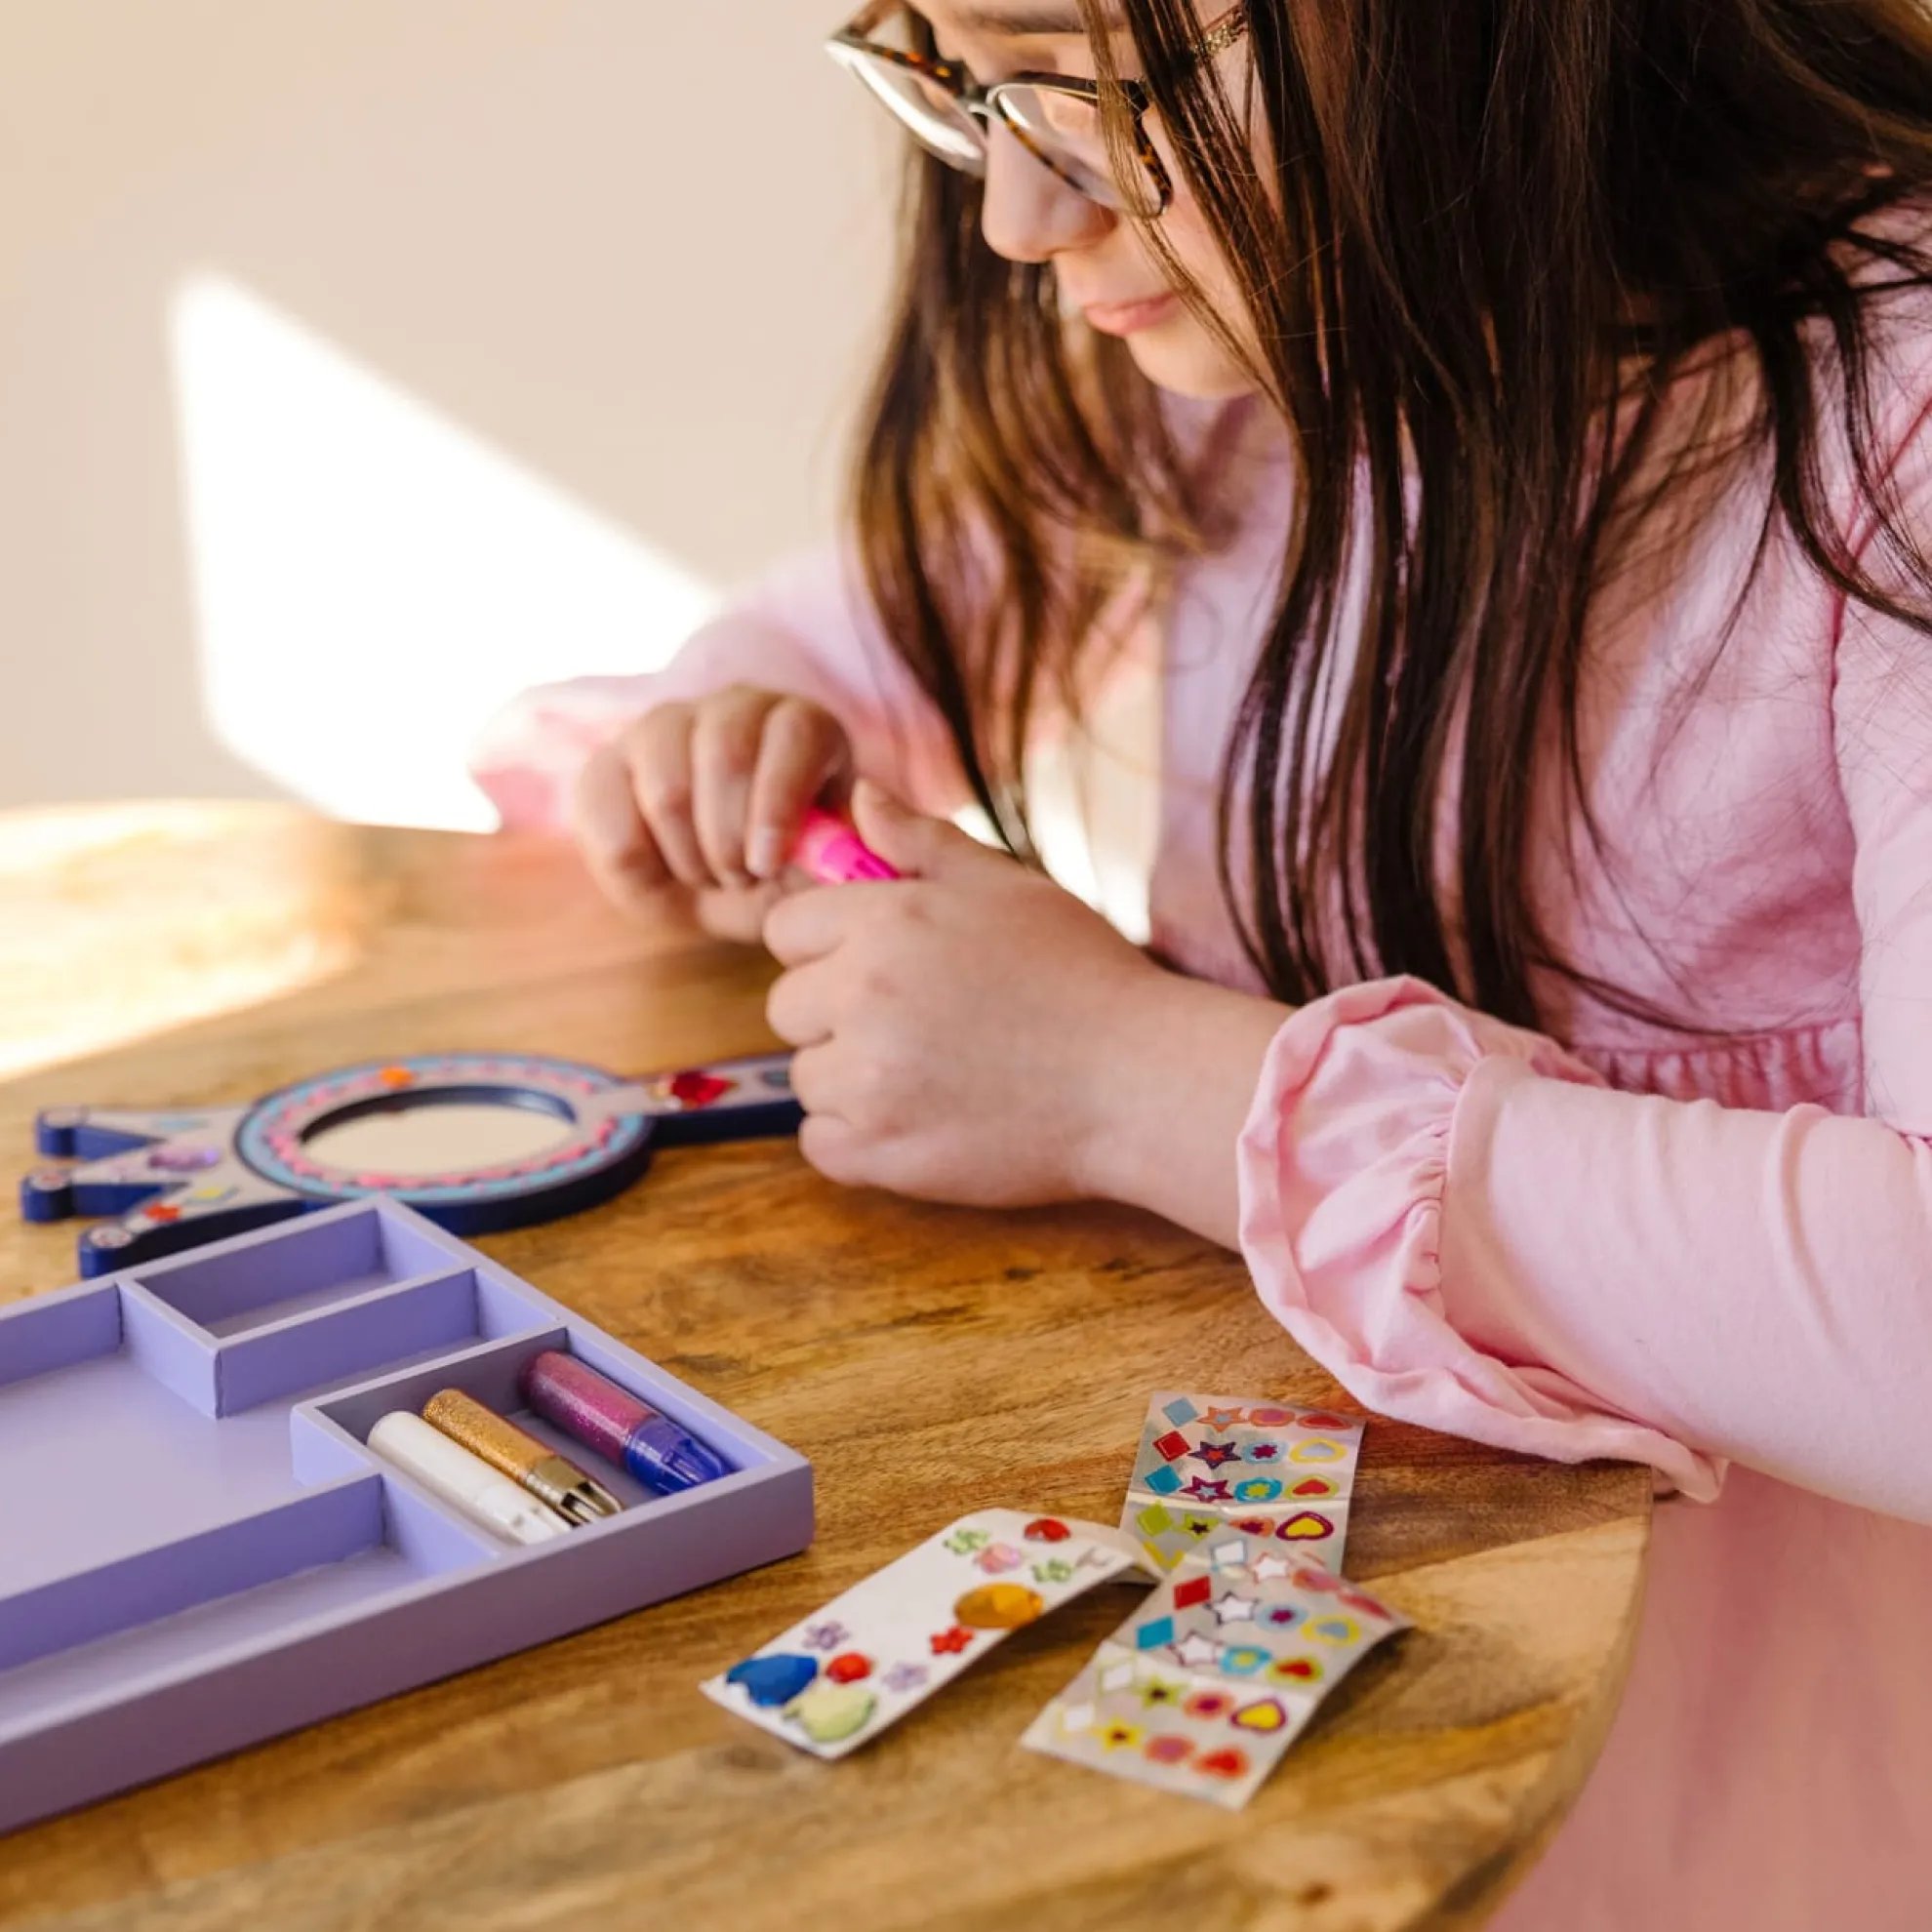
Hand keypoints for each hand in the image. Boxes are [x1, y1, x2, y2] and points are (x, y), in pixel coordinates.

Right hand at [570, 686, 851, 941]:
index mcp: (802, 726)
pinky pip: (608, 812)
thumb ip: (828, 863)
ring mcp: (664, 726)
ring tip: (708, 877)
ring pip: (667, 787)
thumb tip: (832, 852)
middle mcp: (733, 708)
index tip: (768, 863)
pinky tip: (661, 872)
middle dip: (731, 840)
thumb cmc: (775, 877)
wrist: (708, 892)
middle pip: (727, 753)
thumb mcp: (815, 877)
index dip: (779, 800)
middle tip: (740, 879)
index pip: (794, 733)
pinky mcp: (606, 763)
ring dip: (689, 856)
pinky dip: (638, 863)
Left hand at [762, 782, 1171, 1206]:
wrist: (1140, 1082)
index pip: (786, 930)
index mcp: (887, 922)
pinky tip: (922, 1119)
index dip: (828, 947)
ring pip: (807, 1077)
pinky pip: (821, 1143)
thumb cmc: (1083, 975)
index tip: (882, 967)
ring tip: (933, 1074)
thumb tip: (859, 798)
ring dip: (851, 1078)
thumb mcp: (1008, 887)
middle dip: (835, 1014)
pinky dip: (859, 1139)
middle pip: (787, 1006)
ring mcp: (867, 1080)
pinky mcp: (880, 1151)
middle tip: (917, 1025)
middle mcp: (863, 996)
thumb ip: (922, 842)